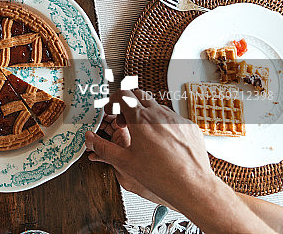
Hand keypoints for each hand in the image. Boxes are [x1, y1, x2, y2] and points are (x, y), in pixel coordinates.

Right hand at [85, 90, 215, 209]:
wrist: (192, 186)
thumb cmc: (161, 176)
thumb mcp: (124, 162)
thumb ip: (103, 147)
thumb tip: (90, 139)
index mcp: (141, 120)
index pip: (123, 95)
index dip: (113, 101)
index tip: (111, 111)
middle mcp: (159, 114)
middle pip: (139, 95)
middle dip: (128, 104)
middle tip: (124, 121)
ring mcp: (176, 119)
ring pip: (156, 106)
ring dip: (146, 114)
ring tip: (143, 134)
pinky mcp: (189, 126)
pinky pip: (173, 117)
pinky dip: (163, 124)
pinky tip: (162, 142)